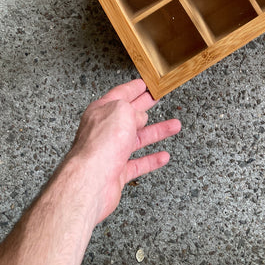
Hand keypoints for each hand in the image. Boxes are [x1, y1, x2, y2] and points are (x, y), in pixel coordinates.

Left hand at [67, 79, 180, 223]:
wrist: (91, 181)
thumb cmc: (100, 144)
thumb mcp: (121, 111)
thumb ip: (132, 109)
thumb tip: (140, 117)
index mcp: (101, 111)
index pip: (120, 94)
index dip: (133, 88)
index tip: (143, 84)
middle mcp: (104, 130)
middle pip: (129, 116)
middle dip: (144, 106)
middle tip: (155, 98)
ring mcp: (110, 152)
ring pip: (138, 139)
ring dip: (157, 132)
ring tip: (174, 126)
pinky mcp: (116, 172)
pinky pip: (138, 163)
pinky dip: (152, 160)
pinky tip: (163, 157)